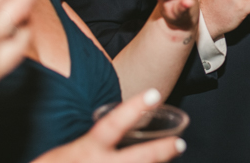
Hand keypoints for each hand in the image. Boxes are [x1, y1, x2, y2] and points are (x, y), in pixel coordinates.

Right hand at [33, 89, 185, 162]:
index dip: (134, 108)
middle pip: (137, 159)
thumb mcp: (69, 152)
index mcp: (86, 150)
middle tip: (180, 144)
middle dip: (160, 152)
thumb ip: (94, 145)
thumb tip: (119, 133)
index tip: (155, 93)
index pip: (113, 124)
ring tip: (169, 159)